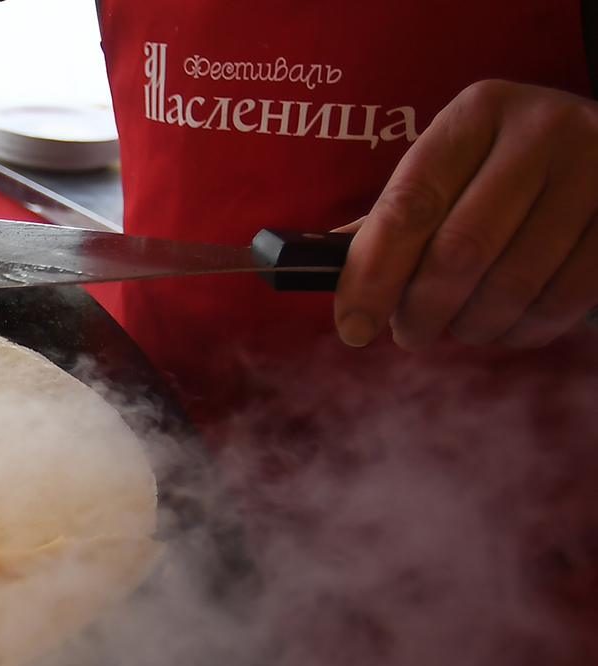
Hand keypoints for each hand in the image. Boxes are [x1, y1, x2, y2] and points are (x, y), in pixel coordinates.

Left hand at [334, 80, 597, 349]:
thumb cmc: (503, 171)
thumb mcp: (449, 171)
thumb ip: (392, 219)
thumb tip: (315, 270)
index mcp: (476, 113)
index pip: (409, 206)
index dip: (372, 276)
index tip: (352, 327)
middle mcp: (540, 130)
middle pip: (460, 251)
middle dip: (421, 310)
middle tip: (409, 333)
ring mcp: (594, 168)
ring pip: (513, 283)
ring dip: (473, 324)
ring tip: (461, 325)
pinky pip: (565, 298)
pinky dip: (526, 328)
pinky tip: (509, 325)